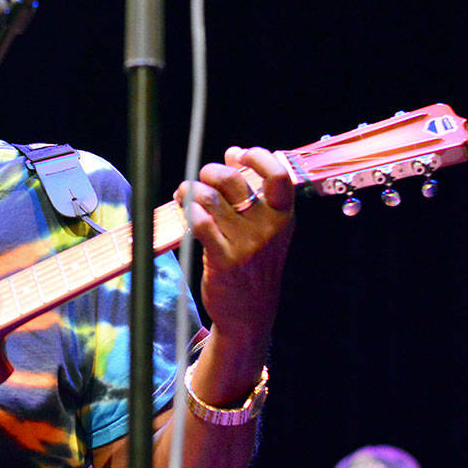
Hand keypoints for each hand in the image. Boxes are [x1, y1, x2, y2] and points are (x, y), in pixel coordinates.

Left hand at [174, 146, 294, 346]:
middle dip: (210, 172)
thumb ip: (254, 190)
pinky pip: (200, 222)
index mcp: (283, 216)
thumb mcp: (266, 228)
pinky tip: (185, 211)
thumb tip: (233, 153)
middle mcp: (268, 227)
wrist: (249, 313)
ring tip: (184, 194)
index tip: (237, 154)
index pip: (278, 175)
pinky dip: (189, 210)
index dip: (257, 156)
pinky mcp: (224, 260)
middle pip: (233, 181)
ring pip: (210, 198)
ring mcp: (247, 244)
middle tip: (201, 179)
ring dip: (190, 190)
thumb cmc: (254, 264)